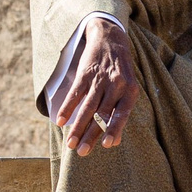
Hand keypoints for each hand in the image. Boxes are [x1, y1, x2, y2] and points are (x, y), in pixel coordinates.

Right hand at [55, 18, 139, 154]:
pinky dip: (67, 108)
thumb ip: (121, 113)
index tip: (107, 145)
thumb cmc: (121, 71)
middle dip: (90, 135)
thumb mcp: (128, 89)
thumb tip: (116, 141)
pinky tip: (60, 121)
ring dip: (77, 127)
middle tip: (82, 152)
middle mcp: (116, 85)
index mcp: (130, 91)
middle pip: (101, 114)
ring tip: (70, 144)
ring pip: (87, 107)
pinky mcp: (85, 73)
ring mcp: (99, 79)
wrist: (111, 38)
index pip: (122, 114)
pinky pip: (75, 94)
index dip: (114, 129)